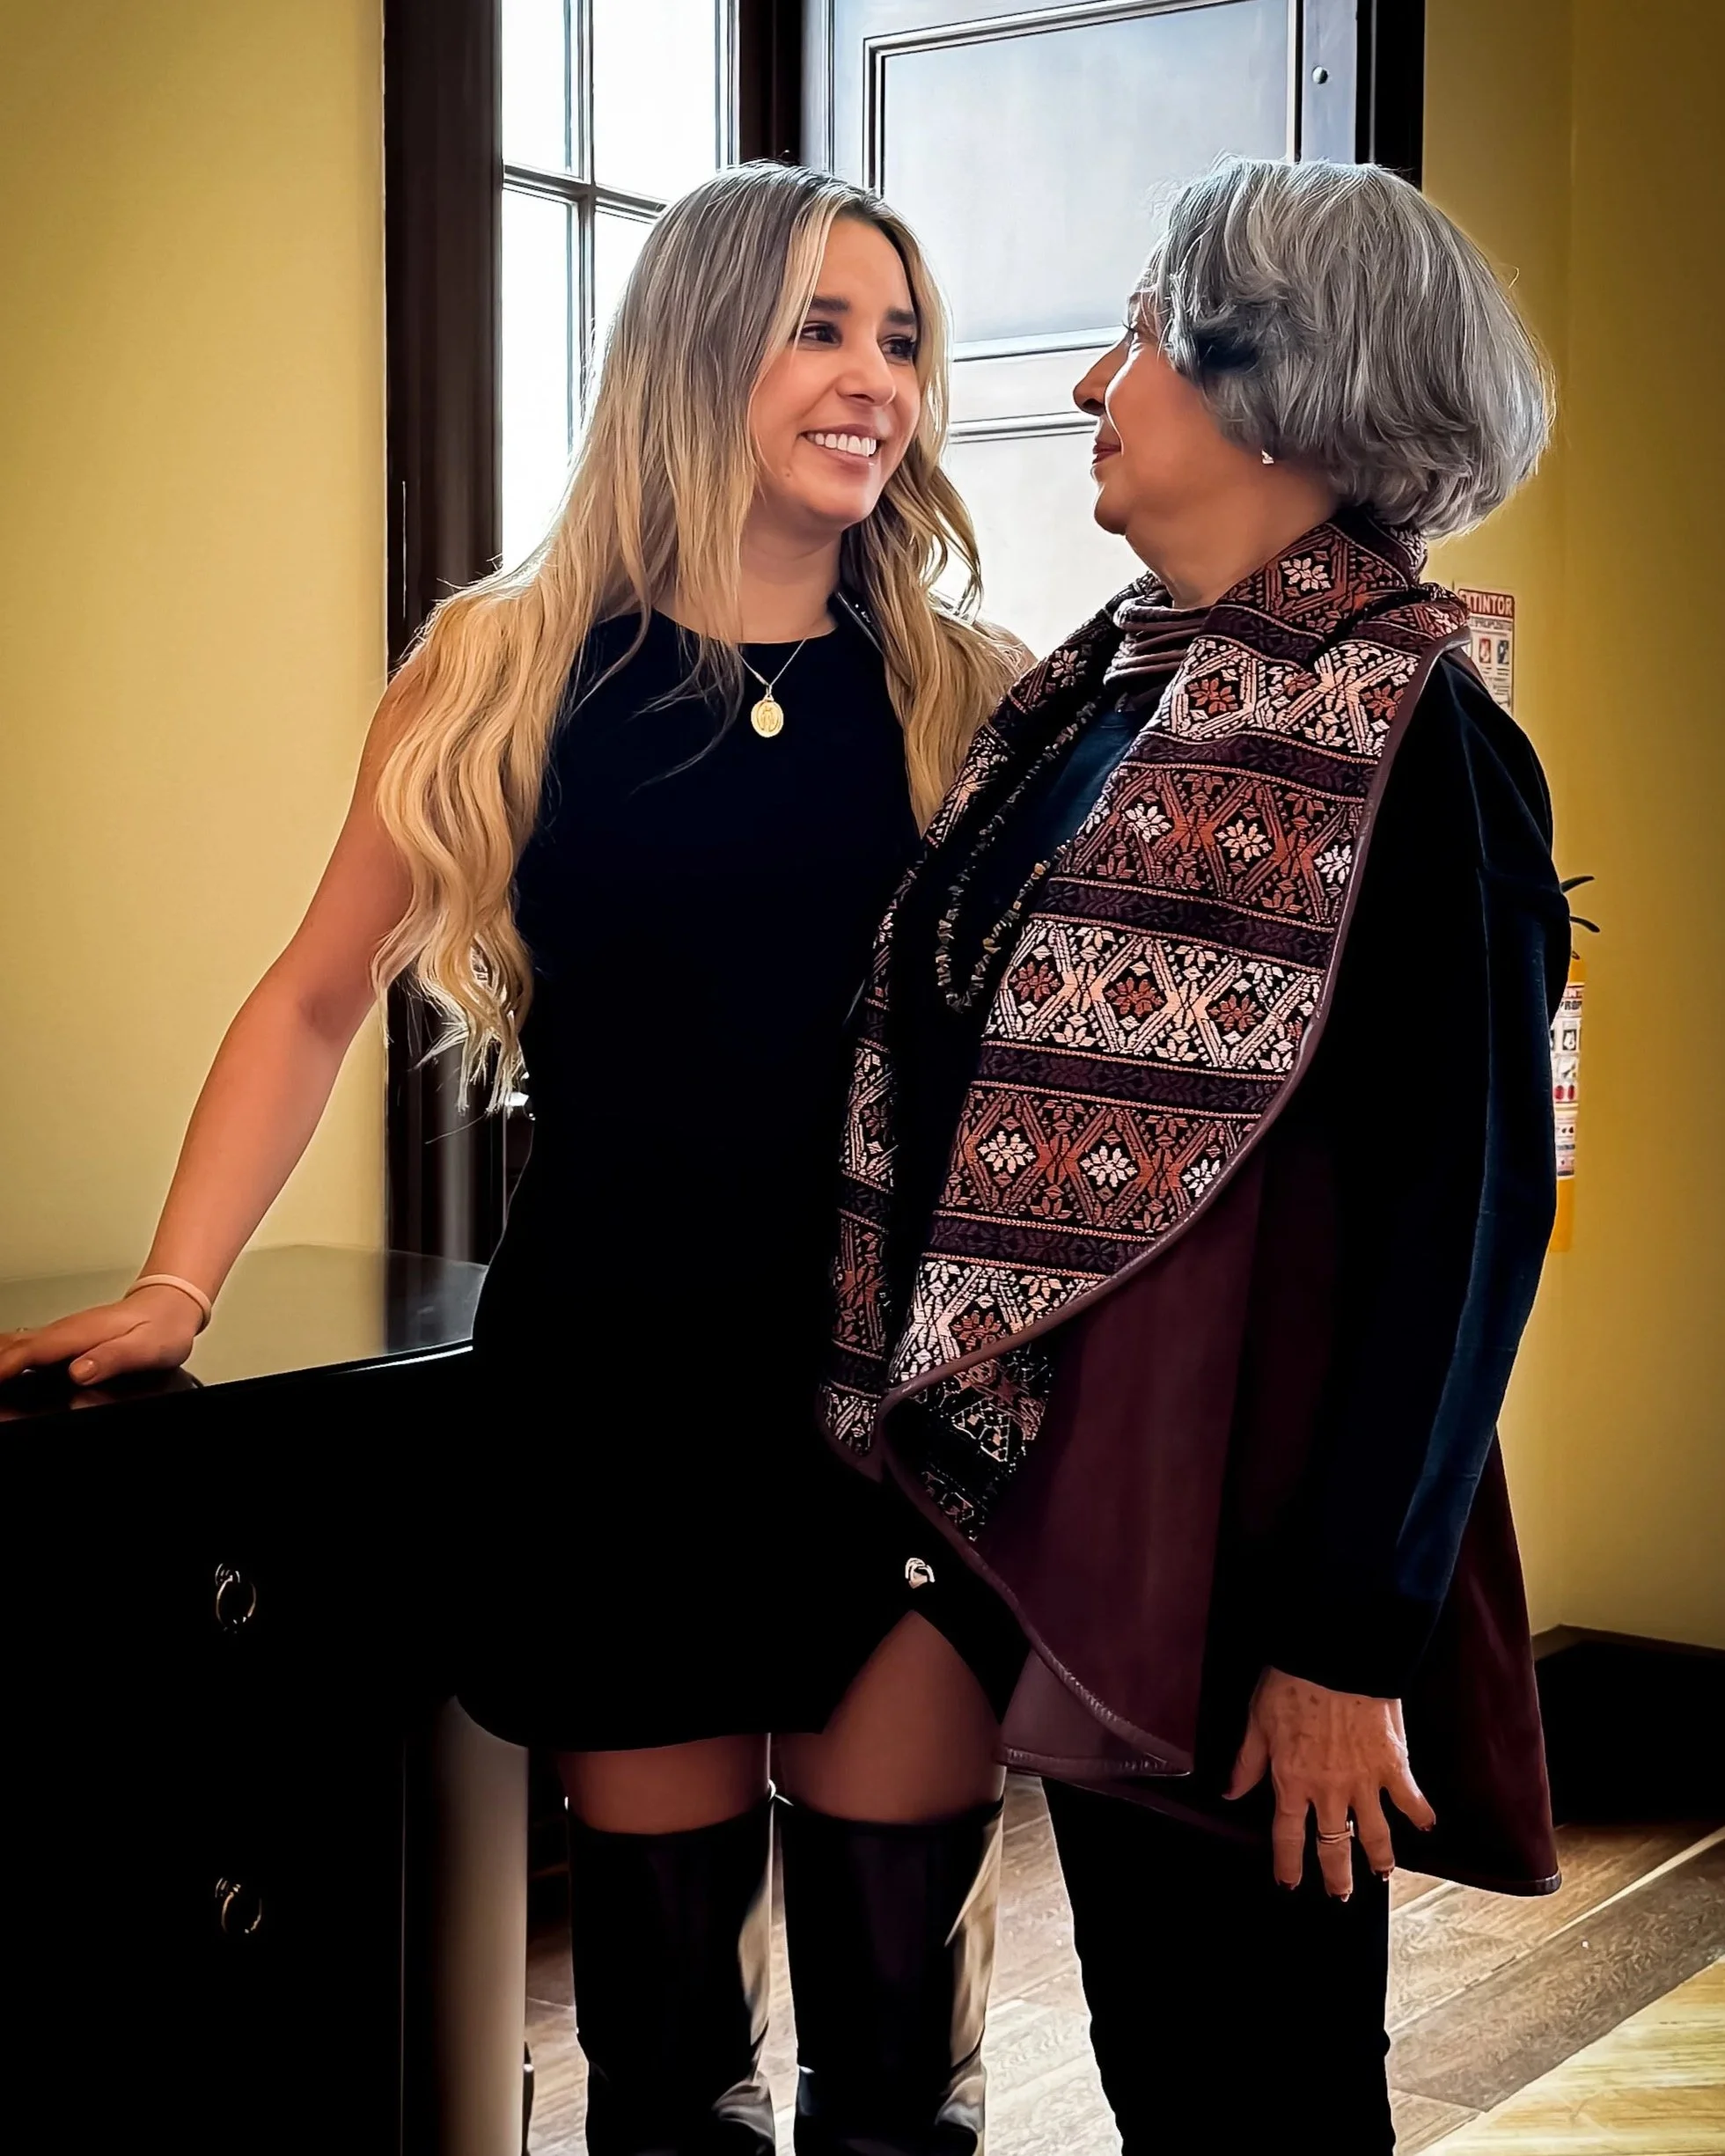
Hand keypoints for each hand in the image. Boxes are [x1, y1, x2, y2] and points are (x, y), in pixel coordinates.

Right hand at [0, 1286, 202, 1390]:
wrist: (173, 1303)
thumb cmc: (163, 1327)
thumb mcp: (145, 1348)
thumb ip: (112, 1358)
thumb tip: (80, 1371)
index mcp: (81, 1333)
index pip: (32, 1352)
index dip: (5, 1367)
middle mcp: (69, 1329)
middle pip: (17, 1346)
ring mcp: (67, 1331)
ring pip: (20, 1342)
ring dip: (0, 1355)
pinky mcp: (70, 1335)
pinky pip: (31, 1344)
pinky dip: (12, 1352)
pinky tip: (5, 1361)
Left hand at [1224, 1665, 1435, 1896]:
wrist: (1335, 1657)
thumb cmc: (1292, 1682)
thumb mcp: (1257, 1721)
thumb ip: (1247, 1763)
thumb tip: (1229, 1793)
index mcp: (1292, 1782)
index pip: (1287, 1837)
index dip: (1288, 1865)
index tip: (1289, 1884)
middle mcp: (1329, 1791)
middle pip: (1333, 1846)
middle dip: (1337, 1876)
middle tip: (1341, 1895)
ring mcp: (1364, 1781)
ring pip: (1375, 1834)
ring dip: (1381, 1857)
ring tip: (1383, 1874)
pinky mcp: (1393, 1764)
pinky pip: (1410, 1799)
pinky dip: (1420, 1815)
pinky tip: (1425, 1826)